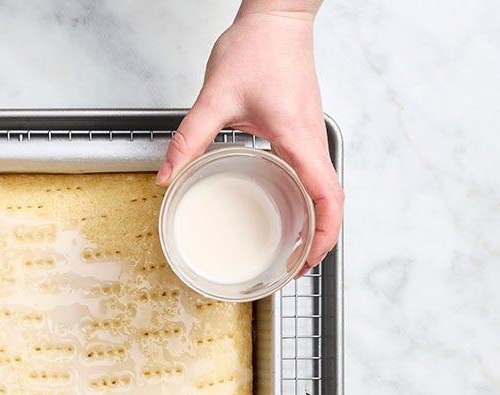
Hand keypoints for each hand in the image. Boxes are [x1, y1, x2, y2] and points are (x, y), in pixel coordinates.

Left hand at [156, 3, 343, 272]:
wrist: (277, 17)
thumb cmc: (257, 48)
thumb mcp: (215, 95)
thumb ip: (189, 137)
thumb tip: (167, 175)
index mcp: (297, 136)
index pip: (326, 195)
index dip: (323, 233)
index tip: (307, 258)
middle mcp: (311, 138)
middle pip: (332, 199)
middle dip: (320, 237)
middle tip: (296, 265)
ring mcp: (310, 133)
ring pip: (326, 186)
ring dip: (316, 219)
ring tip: (293, 246)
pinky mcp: (303, 127)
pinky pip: (313, 171)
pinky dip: (308, 197)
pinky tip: (285, 206)